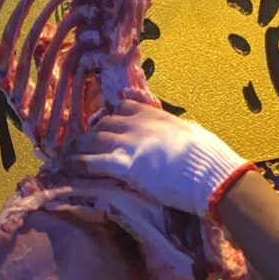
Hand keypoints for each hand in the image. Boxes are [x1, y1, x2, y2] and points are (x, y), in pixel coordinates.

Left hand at [74, 96, 248, 218]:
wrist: (211, 172)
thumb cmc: (209, 156)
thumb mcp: (191, 133)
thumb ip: (175, 131)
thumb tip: (176, 133)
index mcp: (156, 115)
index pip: (124, 107)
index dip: (112, 116)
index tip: (105, 124)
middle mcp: (138, 124)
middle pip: (105, 124)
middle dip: (92, 135)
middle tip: (82, 146)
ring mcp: (130, 143)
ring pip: (94, 140)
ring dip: (79, 149)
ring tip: (67, 157)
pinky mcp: (125, 165)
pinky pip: (93, 162)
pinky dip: (77, 164)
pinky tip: (67, 168)